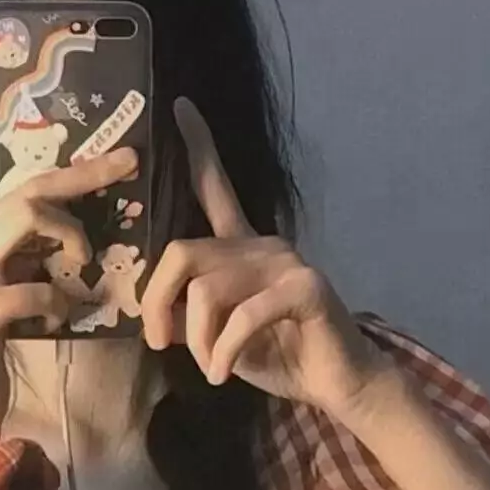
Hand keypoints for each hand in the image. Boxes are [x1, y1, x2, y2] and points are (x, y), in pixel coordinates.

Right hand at [0, 60, 137, 471]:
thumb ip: (17, 247)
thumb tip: (61, 221)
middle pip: (23, 184)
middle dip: (83, 169)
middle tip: (130, 159)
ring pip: (28, 216)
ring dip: (72, 238)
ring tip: (84, 267)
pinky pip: (40, 286)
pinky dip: (62, 303)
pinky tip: (60, 321)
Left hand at [139, 98, 391, 419]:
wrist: (336, 382)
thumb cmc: (277, 355)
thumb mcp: (218, 336)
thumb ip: (189, 314)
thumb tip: (154, 315)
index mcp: (242, 248)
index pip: (215, 189)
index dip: (198, 149)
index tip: (178, 106)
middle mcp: (262, 245)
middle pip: (183, 252)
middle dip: (158, 301)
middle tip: (161, 341)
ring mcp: (286, 262)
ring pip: (208, 291)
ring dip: (199, 340)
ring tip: (211, 367)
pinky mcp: (306, 287)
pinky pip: (244, 316)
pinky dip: (224, 352)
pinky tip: (223, 373)